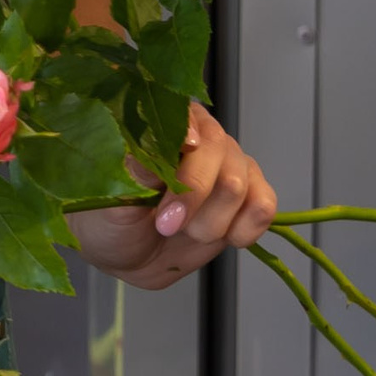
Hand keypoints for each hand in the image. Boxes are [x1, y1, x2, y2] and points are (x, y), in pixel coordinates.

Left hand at [74, 109, 276, 290]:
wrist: (125, 255)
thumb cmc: (110, 218)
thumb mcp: (110, 201)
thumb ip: (133, 177)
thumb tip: (146, 155)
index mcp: (165, 124)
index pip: (188, 119)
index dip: (186, 144)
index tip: (175, 172)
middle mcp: (203, 139)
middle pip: (221, 154)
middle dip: (195, 198)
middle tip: (166, 226)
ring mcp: (229, 167)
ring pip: (241, 185)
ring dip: (212, 221)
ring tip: (186, 232)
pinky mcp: (248, 199)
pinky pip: (264, 206)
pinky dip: (246, 228)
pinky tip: (224, 237)